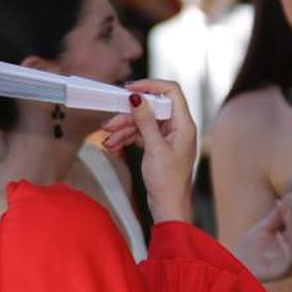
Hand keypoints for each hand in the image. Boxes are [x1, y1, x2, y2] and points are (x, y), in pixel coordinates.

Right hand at [101, 79, 195, 222]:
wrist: (168, 206)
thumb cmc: (168, 181)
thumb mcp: (154, 148)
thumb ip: (145, 121)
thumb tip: (136, 97)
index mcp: (184, 124)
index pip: (171, 92)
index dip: (150, 86)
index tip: (129, 89)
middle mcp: (177, 127)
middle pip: (151, 109)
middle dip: (128, 115)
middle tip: (109, 124)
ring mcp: (167, 137)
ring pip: (142, 122)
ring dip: (123, 129)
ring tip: (108, 140)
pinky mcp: (157, 146)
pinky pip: (140, 134)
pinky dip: (126, 138)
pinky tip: (114, 145)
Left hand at [235, 201, 291, 281]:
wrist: (235, 266)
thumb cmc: (249, 248)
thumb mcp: (262, 229)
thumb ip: (275, 217)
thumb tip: (286, 200)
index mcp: (291, 244)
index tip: (288, 203)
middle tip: (288, 208)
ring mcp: (289, 266)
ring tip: (286, 217)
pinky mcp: (282, 273)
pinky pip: (290, 261)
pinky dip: (289, 248)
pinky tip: (282, 236)